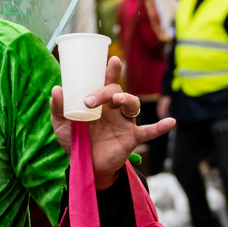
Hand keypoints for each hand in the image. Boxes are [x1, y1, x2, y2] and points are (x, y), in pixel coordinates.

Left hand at [51, 56, 174, 188]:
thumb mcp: (61, 125)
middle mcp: (114, 108)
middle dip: (105, 91)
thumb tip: (57, 90)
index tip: (113, 60)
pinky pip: (149, 131)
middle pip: (117, 91)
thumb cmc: (75, 141)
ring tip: (117, 100)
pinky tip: (170, 122)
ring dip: (126, 99)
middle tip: (89, 101)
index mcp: (99, 102)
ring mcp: (124, 122)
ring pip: (133, 104)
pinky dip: (160, 127)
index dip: (111, 70)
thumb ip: (57, 108)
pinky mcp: (131, 138)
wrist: (85, 166)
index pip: (106, 81)